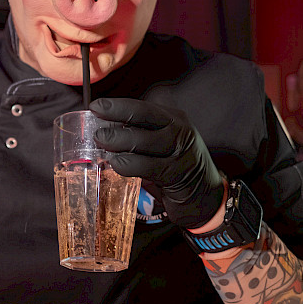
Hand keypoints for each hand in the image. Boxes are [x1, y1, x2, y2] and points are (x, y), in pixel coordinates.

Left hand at [90, 97, 223, 228]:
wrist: (206, 197)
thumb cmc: (176, 168)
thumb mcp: (162, 145)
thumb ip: (139, 136)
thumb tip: (103, 130)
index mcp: (174, 118)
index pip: (143, 107)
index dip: (118, 106)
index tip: (96, 106)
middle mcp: (180, 130)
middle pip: (144, 117)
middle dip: (116, 118)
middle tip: (97, 130)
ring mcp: (180, 151)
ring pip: (146, 140)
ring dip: (120, 141)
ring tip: (102, 144)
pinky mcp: (177, 174)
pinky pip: (149, 166)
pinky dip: (130, 164)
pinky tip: (116, 164)